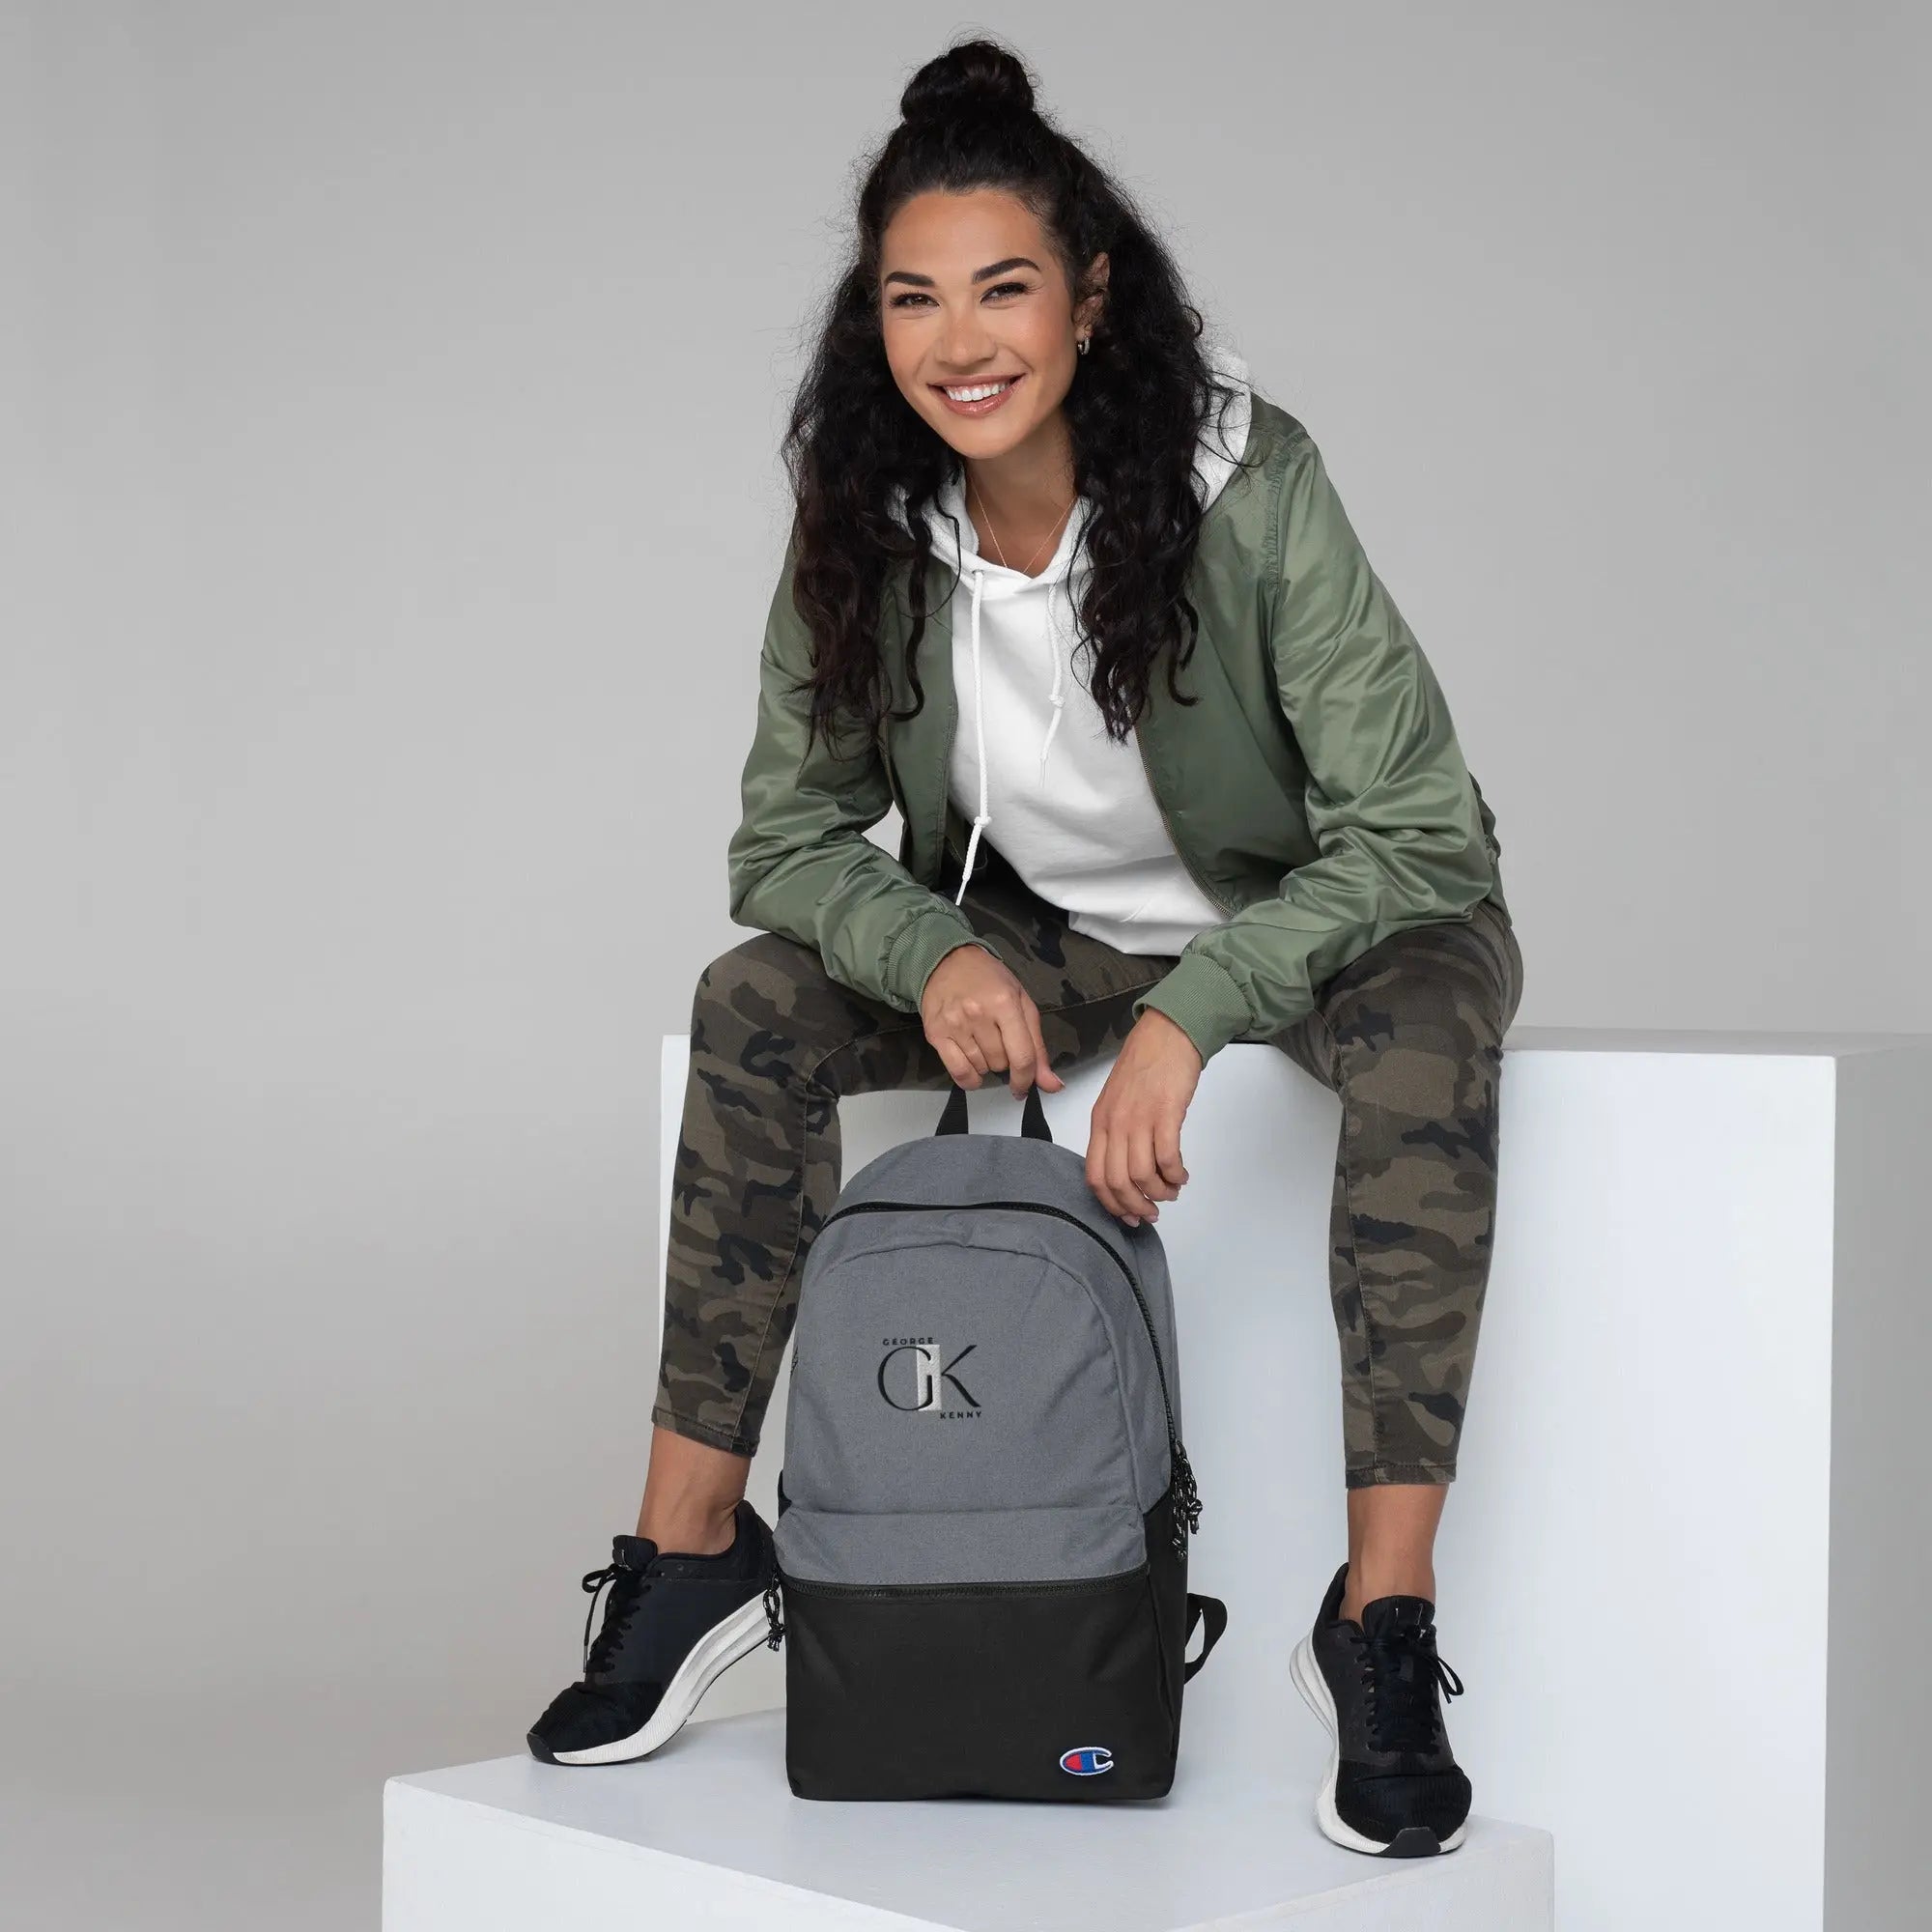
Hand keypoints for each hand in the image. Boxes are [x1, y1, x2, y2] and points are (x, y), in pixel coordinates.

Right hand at [920, 944, 1066, 1098]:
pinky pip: (958, 1073)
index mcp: (1005, 1004)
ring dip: (986, 1064)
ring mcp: (954, 1025)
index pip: (1022, 1056)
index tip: (1024, 1087)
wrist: (947, 961)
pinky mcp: (935, 1034)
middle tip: (998, 1038)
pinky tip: (972, 1066)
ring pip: (981, 1069)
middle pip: (1001, 1063)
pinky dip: (969, 1077)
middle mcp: (978, 1014)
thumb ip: (1037, 1046)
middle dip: (1004, 1059)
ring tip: (981, 1040)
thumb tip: (1052, 1085)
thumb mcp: (1022, 1003)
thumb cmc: (989, 980)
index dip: (1026, 1079)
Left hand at [1086, 1010, 1199, 1225]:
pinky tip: (1182, 1175)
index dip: (1111, 1203)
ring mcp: (1139, 1118)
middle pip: (1117, 1182)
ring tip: (1172, 1191)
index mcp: (1100, 1122)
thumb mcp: (1117, 1100)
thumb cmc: (1146, 1064)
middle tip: (1153, 1212)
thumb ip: (1117, 1132)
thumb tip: (1127, 1171)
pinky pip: (1166, 1157)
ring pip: (1141, 1175)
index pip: (1095, 1175)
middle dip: (1136, 1206)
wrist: (1168, 1034)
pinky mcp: (1165, 1113)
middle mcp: (1115, 1123)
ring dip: (1159, 1192)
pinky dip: (1175, 1174)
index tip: (1128, 1215)